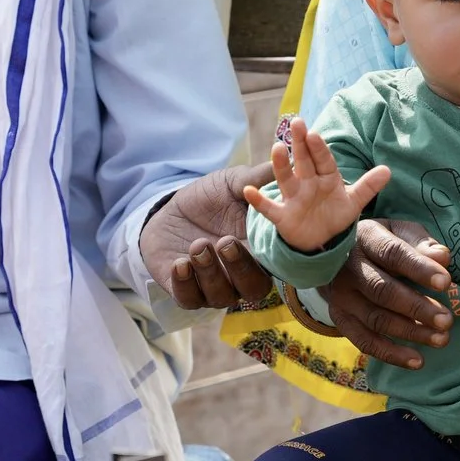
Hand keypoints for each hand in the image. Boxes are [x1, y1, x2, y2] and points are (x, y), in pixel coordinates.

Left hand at [142, 162, 277, 308]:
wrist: (170, 210)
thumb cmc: (210, 198)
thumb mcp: (234, 182)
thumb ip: (259, 178)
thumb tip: (289, 159)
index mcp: (261, 252)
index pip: (278, 265)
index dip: (275, 258)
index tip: (264, 237)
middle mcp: (242, 275)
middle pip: (254, 289)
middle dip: (240, 269)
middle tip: (225, 242)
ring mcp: (214, 287)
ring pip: (221, 297)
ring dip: (210, 272)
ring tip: (198, 245)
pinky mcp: (185, 292)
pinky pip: (189, 300)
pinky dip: (185, 285)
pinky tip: (180, 263)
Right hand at [240, 117, 391, 253]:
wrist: (320, 240)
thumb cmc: (334, 214)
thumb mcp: (353, 202)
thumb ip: (368, 186)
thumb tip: (388, 170)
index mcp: (326, 177)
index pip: (323, 160)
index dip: (319, 148)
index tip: (314, 134)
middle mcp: (307, 183)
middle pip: (303, 162)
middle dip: (300, 145)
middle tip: (297, 123)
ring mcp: (293, 198)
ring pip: (286, 179)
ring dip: (281, 165)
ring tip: (277, 148)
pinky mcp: (283, 216)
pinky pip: (269, 208)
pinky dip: (258, 201)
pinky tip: (249, 192)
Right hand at [318, 219, 454, 371]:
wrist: (340, 256)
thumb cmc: (384, 242)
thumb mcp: (401, 232)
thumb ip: (421, 242)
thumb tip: (442, 258)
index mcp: (366, 238)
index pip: (393, 254)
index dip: (419, 269)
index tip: (446, 283)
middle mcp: (348, 268)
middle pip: (382, 290)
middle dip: (417, 307)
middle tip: (447, 320)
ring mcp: (341, 296)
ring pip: (375, 319)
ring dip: (410, 332)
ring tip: (441, 339)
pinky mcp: (339, 318)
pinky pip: (364, 341)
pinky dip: (391, 354)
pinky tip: (418, 360)